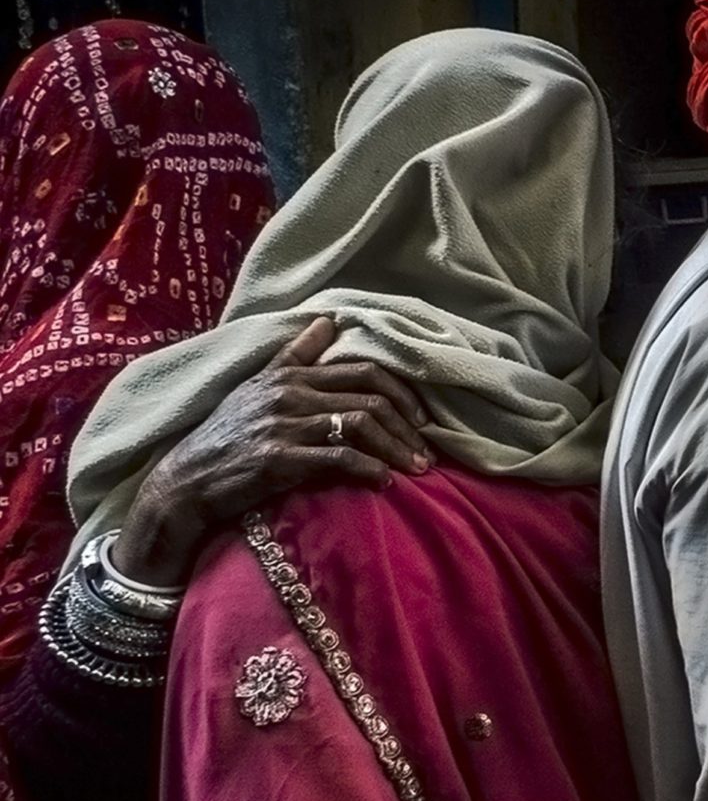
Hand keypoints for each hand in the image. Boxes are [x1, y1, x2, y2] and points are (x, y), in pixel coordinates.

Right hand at [112, 317, 431, 586]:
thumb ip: (296, 354)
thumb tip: (328, 319)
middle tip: (428, 450)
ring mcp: (284, 423)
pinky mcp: (279, 457)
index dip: (402, 392)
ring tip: (417, 469)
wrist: (187, 479)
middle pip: (370, 396)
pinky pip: (339, 457)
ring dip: (396, 448)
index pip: (364, 370)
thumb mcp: (258, 384)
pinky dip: (369, 469)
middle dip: (407, 425)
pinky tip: (384, 481)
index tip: (421, 418)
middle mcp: (290, 391)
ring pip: (360, 424)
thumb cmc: (229, 433)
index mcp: (290, 372)